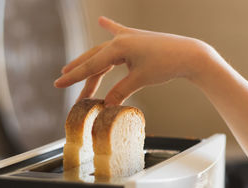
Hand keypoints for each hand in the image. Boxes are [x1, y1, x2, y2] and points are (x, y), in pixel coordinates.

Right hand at [54, 16, 209, 105]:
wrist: (189, 54)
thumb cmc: (166, 65)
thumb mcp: (140, 79)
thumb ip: (120, 91)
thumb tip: (105, 107)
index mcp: (118, 47)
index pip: (91, 65)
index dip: (74, 76)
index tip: (57, 82)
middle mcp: (120, 40)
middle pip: (93, 57)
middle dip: (78, 71)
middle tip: (62, 80)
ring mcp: (129, 38)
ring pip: (103, 52)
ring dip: (90, 62)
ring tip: (73, 68)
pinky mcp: (137, 39)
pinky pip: (119, 34)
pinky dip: (110, 28)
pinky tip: (102, 20)